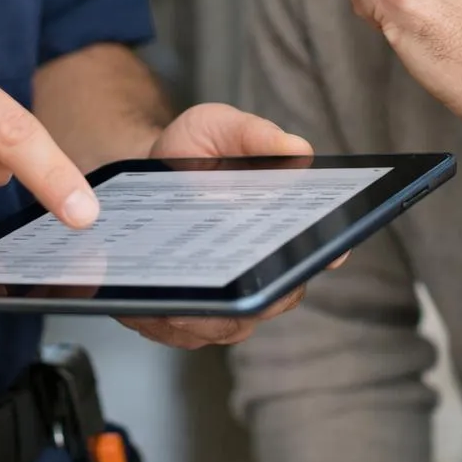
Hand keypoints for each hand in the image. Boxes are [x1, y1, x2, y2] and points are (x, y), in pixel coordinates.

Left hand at [115, 103, 342, 348]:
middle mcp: (259, 270)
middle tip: (231, 282)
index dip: (321, 256)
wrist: (139, 172)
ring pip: (227, 326)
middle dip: (256, 298)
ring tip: (181, 298)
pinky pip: (178, 333)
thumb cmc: (189, 151)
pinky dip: (166, 320)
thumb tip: (297, 149)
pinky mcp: (180, 317)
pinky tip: (150, 302)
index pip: (312, 252)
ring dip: (206, 316)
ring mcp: (223, 300)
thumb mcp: (215, 128)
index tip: (323, 254)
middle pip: (273, 300)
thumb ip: (252, 134)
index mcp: (280, 226)